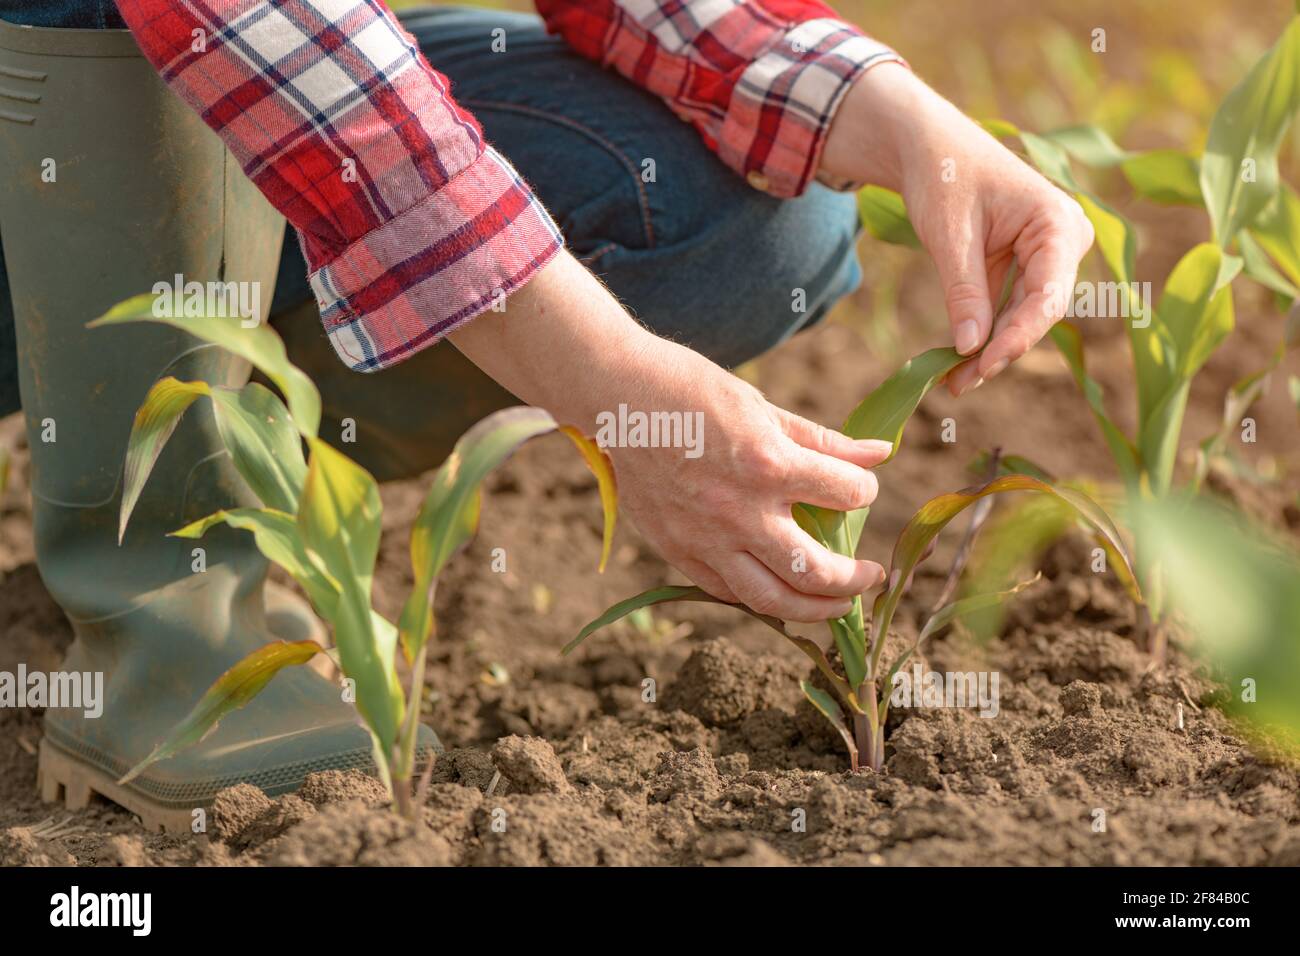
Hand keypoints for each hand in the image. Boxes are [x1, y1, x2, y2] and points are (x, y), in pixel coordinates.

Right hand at [451, 252, 886, 621]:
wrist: (616, 396)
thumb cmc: (691, 391)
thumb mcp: (762, 407)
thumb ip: (822, 440)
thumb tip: (880, 454)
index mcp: (769, 464)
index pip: (847, 494)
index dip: (865, 491)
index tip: (862, 489)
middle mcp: (740, 511)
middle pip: (818, 571)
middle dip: (856, 580)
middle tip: (872, 575)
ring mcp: (706, 538)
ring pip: (773, 600)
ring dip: (816, 611)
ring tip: (838, 607)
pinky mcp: (677, 550)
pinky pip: (727, 592)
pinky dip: (760, 599)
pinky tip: (778, 592)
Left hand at [822, 63, 1094, 394]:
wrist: (929, 146)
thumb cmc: (943, 176)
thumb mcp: (949, 235)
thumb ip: (964, 291)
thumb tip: (970, 347)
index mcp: (1058, 224)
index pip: (1048, 296)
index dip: (1017, 337)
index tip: (983, 365)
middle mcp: (1064, 241)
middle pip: (1038, 312)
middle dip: (999, 350)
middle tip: (958, 384)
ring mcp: (1048, 256)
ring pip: (1023, 317)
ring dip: (989, 349)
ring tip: (951, 382)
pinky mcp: (1025, 267)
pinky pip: (1008, 308)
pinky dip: (983, 332)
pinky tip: (957, 362)